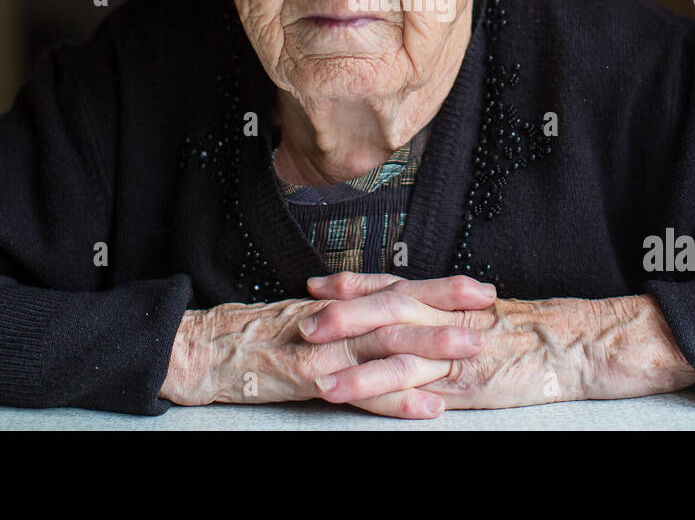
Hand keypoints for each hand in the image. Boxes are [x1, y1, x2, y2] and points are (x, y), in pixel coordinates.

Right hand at [158, 274, 496, 418]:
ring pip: (387, 343)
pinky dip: (398, 399)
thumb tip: (384, 322)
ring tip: (471, 351)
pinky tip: (428, 406)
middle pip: (402, 307)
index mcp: (340, 303)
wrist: (202, 348)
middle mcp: (337, 318)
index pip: (399, 289)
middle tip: (492, 312)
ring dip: (433, 347)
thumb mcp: (307, 320)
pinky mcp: (311, 376)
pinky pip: (361, 389)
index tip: (481, 287)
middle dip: (449, 309)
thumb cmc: (254, 337)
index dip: (442, 287)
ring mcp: (325, 347)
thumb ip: (345, 321)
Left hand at [299, 273, 694, 411]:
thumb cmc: (543, 334)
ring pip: (392, 348)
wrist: (581, 344)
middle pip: (385, 308)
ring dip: (349, 359)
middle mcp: (447, 316)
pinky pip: (415, 384)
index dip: (354, 284)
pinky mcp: (464, 380)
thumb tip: (425, 321)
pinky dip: (381, 390)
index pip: (395, 284)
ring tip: (313, 369)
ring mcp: (454, 349)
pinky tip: (355, 398)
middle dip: (341, 314)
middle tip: (303, 317)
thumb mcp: (493, 318)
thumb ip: (456, 318)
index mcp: (453, 299)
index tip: (318, 283)